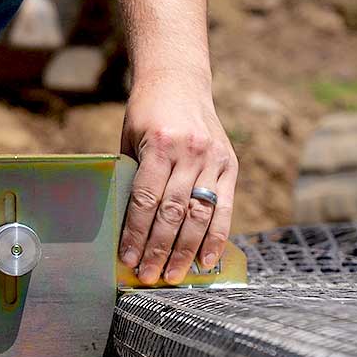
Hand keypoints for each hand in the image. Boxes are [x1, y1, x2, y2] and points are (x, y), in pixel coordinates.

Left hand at [118, 75, 237, 284]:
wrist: (178, 81)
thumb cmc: (145, 114)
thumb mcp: (130, 139)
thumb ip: (133, 176)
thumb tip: (126, 226)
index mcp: (160, 144)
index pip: (146, 199)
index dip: (137, 233)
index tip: (127, 258)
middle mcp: (190, 152)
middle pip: (173, 211)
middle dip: (159, 249)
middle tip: (148, 276)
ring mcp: (213, 159)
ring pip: (200, 214)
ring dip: (186, 250)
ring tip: (173, 276)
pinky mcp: (230, 164)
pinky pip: (225, 208)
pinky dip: (216, 237)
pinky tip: (206, 260)